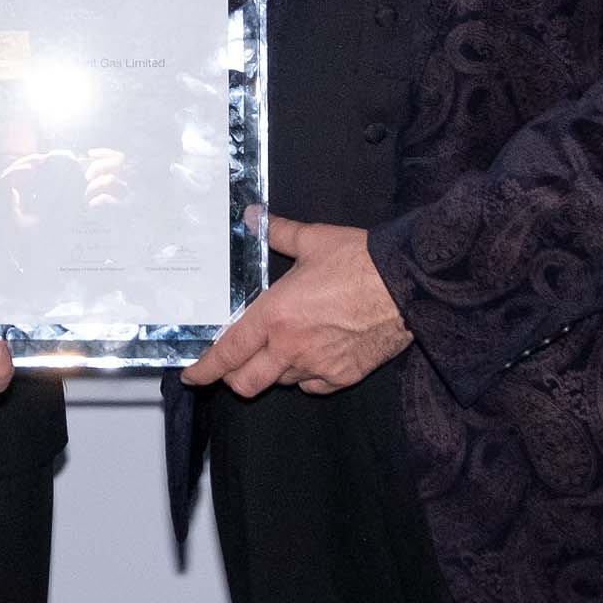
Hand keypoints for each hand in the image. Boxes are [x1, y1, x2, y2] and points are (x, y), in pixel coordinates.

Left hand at [183, 215, 411, 396]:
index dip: (205, 369)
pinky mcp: (343, 376)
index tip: (193, 375)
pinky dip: (304, 376)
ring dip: (272, 371)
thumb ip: (277, 232)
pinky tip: (310, 356)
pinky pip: (312, 385)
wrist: (409, 285)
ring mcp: (317, 366)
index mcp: (275, 316)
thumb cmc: (361, 261)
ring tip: (280, 349)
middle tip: (234, 365)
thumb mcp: (314, 240)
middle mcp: (290, 348)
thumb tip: (253, 217)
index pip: (228, 352)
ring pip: (279, 383)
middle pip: (246, 382)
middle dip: (232, 378)